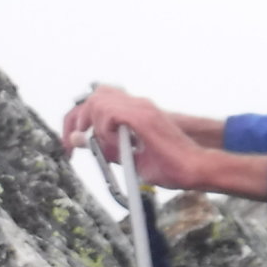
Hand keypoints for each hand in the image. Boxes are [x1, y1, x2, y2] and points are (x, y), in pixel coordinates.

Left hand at [61, 85, 203, 189]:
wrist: (194, 170)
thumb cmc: (171, 167)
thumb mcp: (129, 158)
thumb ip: (107, 148)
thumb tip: (82, 142)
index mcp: (136, 112)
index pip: (98, 101)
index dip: (80, 119)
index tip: (72, 141)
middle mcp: (138, 104)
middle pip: (94, 96)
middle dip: (78, 120)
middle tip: (75, 143)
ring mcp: (141, 108)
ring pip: (97, 101)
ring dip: (95, 126)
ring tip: (109, 147)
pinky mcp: (142, 117)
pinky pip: (108, 113)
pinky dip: (105, 130)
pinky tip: (117, 145)